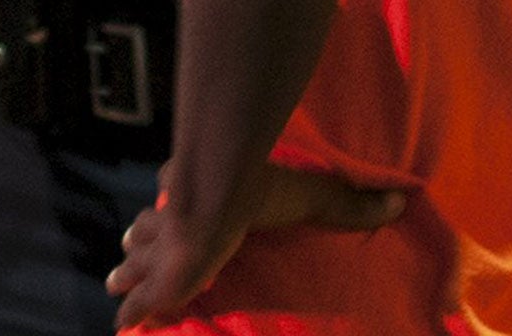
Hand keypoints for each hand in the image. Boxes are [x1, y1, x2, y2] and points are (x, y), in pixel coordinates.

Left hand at [107, 166, 405, 328]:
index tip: (166, 189)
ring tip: (114, 281)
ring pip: (136, 254)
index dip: (172, 191)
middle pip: (150, 224)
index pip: (179, 189)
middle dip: (141, 234)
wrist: (216, 196)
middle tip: (128, 243)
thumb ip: (348, 202)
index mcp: (201, 191)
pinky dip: (132, 312)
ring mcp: (162, 246)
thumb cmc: (256, 190)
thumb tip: (398, 199)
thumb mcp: (308, 196)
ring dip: (128, 267)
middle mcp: (174, 215)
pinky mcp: (160, 278)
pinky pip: (141, 300)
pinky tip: (122, 326)